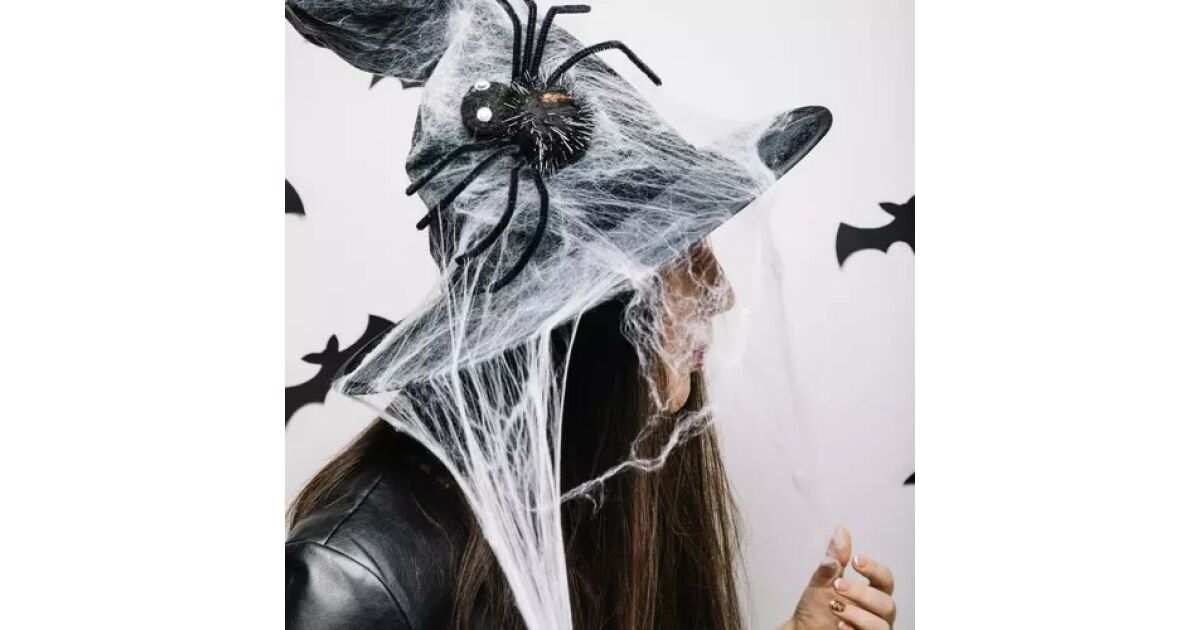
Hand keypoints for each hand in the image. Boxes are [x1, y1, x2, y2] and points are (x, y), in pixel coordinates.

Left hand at [778, 525, 896, 629]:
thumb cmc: (817, 608)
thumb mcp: (822, 580)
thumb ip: (834, 558)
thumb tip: (840, 530)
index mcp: (873, 592)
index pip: (885, 578)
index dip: (874, 569)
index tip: (855, 561)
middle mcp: (878, 613)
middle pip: (885, 601)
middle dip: (861, 593)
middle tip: (837, 585)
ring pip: (882, 624)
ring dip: (859, 615)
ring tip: (836, 607)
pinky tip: (840, 625)